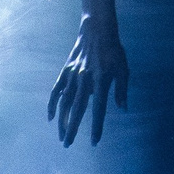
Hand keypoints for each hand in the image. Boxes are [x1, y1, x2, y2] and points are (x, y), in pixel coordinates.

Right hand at [48, 13, 129, 145]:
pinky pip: (55, 90)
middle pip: (76, 110)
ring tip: (61, 136)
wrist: (97, 30)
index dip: (96, 126)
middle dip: (72, 129)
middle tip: (68, 144)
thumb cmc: (113, 50)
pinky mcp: (65, 71)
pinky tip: (50, 117)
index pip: (98, 109)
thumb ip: (122, 90)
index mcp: (101, 81)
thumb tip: (122, 109)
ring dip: (61, 121)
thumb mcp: (123, 69)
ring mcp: (72, 76)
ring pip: (64, 103)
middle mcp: (84, 80)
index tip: (94, 141)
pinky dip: (52, 104)